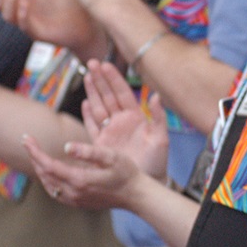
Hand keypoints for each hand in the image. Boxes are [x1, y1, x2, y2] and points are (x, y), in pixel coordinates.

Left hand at [23, 131, 143, 210]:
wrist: (136, 195)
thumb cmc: (126, 172)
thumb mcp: (111, 156)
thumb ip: (88, 151)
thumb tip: (66, 146)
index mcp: (79, 179)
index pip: (48, 165)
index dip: (35, 151)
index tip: (26, 138)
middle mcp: (74, 192)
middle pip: (45, 175)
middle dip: (34, 157)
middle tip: (27, 141)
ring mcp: (75, 200)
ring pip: (48, 185)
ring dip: (39, 169)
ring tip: (35, 154)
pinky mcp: (78, 203)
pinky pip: (56, 193)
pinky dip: (48, 181)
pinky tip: (49, 172)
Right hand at [80, 60, 168, 178]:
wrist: (146, 182)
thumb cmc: (157, 161)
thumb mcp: (161, 138)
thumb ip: (159, 117)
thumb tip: (155, 96)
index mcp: (135, 117)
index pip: (122, 93)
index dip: (114, 78)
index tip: (106, 64)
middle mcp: (121, 121)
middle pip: (108, 96)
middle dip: (100, 79)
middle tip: (91, 63)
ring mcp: (110, 132)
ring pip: (99, 107)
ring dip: (93, 92)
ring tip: (86, 76)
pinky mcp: (101, 144)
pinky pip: (93, 126)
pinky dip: (88, 115)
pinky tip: (85, 103)